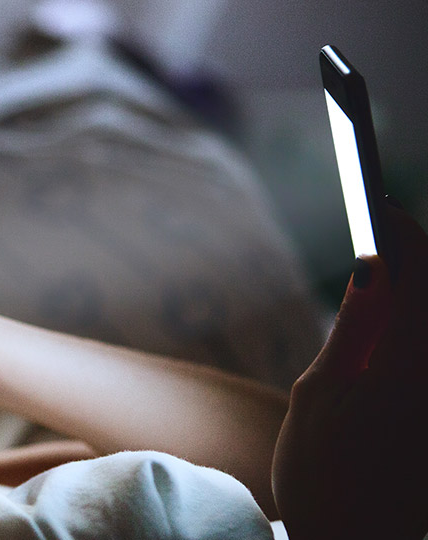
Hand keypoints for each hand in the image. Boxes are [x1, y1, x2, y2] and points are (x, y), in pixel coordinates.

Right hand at [272, 202, 427, 539]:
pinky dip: (416, 328)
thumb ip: (354, 329)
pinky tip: (394, 332)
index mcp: (413, 369)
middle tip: (382, 238)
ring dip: (414, 297)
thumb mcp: (320, 394)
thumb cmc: (323, 474)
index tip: (380, 205)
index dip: (403, 232)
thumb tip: (375, 270)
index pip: (422, 276)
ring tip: (383, 288)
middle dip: (414, 261)